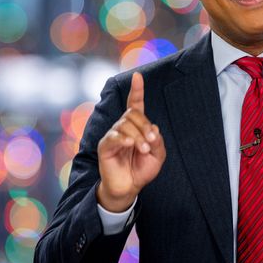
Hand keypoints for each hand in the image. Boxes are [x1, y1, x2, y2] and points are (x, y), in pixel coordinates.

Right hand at [96, 72, 165, 211]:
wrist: (129, 187)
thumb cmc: (142, 169)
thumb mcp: (157, 155)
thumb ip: (157, 140)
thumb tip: (153, 128)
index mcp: (136, 126)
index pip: (135, 104)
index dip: (137, 90)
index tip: (137, 76)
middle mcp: (123, 127)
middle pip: (133, 114)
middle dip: (145, 126)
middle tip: (151, 142)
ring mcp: (113, 135)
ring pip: (125, 124)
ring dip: (138, 136)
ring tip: (143, 149)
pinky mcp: (105, 146)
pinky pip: (114, 137)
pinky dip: (124, 139)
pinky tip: (130, 145)